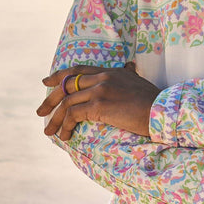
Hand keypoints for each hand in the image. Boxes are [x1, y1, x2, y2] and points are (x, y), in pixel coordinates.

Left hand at [37, 62, 160, 139]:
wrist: (163, 112)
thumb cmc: (155, 103)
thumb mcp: (139, 82)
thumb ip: (130, 74)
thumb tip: (129, 66)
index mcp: (111, 71)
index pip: (78, 70)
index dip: (59, 76)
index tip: (46, 82)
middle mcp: (103, 77)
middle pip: (67, 85)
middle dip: (50, 99)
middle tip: (40, 111)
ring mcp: (100, 90)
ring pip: (67, 102)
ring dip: (55, 119)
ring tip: (49, 132)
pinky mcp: (99, 105)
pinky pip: (73, 115)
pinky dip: (66, 126)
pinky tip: (65, 137)